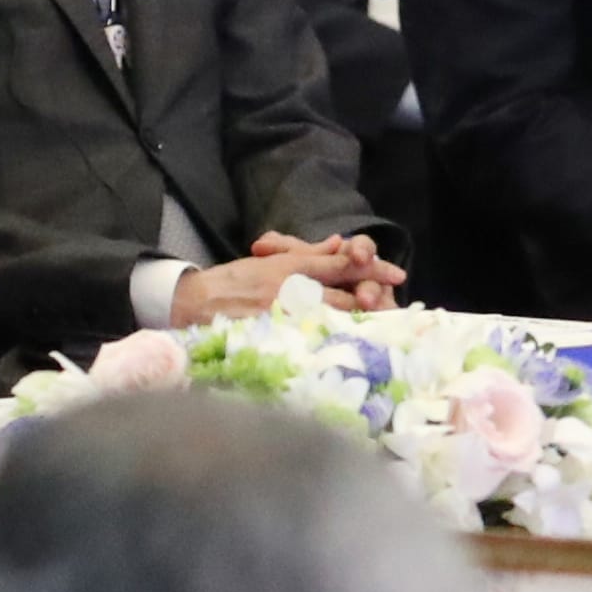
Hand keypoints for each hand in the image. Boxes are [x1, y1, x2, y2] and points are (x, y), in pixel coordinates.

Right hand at [181, 231, 406, 320]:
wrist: (193, 303)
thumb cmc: (233, 281)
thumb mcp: (270, 260)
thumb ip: (308, 254)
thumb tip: (339, 244)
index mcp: (292, 266)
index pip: (341, 264)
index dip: (372, 269)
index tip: (398, 275)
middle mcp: (291, 288)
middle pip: (345, 295)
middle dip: (373, 301)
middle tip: (395, 307)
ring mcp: (284, 315)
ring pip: (333, 319)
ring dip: (360, 323)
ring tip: (382, 328)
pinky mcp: (275, 337)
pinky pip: (311, 340)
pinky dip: (332, 342)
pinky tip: (348, 347)